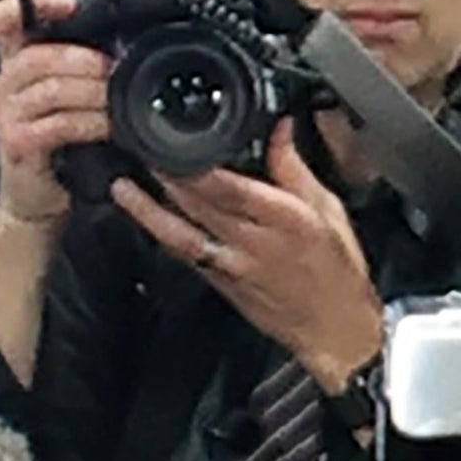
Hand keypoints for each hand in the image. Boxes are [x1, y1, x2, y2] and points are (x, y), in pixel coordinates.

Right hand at [0, 0, 107, 231]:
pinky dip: (88, 122)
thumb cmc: (57, 147)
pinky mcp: (16, 142)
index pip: (8, 19)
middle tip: (118, 70)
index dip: (35, 4)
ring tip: (117, 100)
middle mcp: (5, 83)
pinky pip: (57, 122)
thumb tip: (119, 42)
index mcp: (16, 64)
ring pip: (52, 87)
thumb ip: (77, 68)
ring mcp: (7, 113)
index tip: (67, 3)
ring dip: (92, 91)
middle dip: (87, 60)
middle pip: (41, 54)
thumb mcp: (66, 99)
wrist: (38, 200)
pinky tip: (107, 126)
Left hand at [109, 127, 384, 390]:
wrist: (334, 331)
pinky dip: (164, 236)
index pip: (232, 188)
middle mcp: (254, 243)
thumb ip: (295, 168)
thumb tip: (278, 128)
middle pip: (199, 206)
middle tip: (139, 148)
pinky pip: (187, 256)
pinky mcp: (221, 284)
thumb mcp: (329, 210)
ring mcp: (233, 267)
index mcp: (285, 220)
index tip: (176, 139)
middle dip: (166, 177)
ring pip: (182, 235)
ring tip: (122, 187)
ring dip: (148, 211)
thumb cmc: (338, 272)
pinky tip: (145, 220)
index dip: (198, 166)